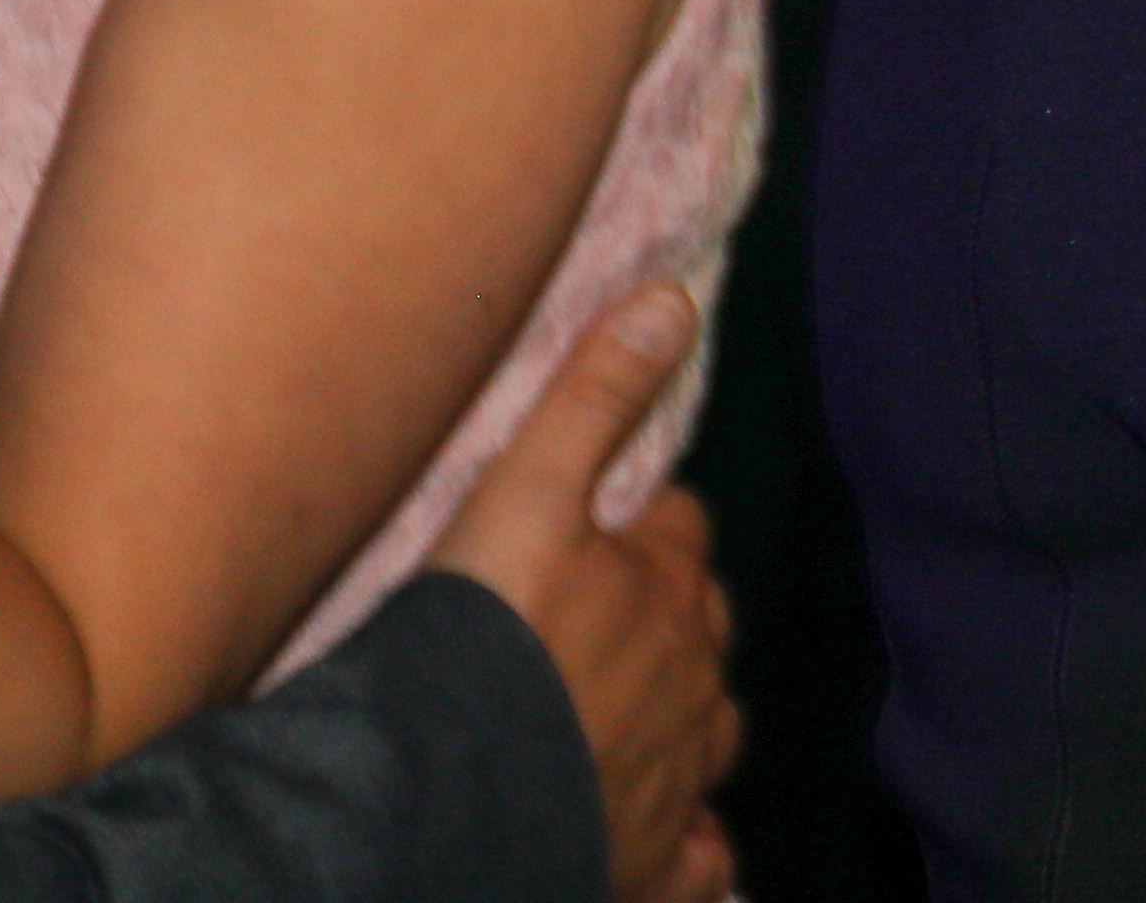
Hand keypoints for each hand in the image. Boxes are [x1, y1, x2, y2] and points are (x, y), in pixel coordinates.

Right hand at [430, 288, 738, 902]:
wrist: (442, 801)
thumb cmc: (480, 641)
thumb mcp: (524, 495)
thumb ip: (593, 398)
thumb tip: (677, 299)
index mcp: (668, 587)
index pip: (677, 532)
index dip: (638, 528)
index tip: (598, 529)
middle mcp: (691, 680)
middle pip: (696, 632)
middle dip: (664, 624)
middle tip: (600, 631)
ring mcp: (677, 776)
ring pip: (703, 736)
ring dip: (678, 725)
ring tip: (631, 727)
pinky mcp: (652, 862)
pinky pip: (696, 857)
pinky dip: (690, 849)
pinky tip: (672, 847)